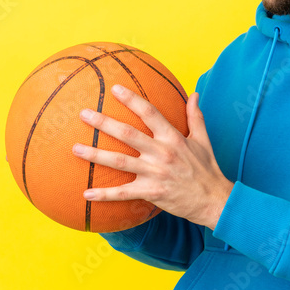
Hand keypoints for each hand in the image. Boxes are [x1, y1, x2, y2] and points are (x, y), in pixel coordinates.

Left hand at [72, 84, 233, 228]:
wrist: (214, 200)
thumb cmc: (207, 169)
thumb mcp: (203, 140)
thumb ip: (195, 116)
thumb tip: (194, 93)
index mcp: (173, 137)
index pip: (149, 113)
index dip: (131, 99)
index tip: (114, 89)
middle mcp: (162, 153)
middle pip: (127, 134)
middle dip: (103, 123)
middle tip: (83, 114)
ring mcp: (155, 173)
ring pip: (119, 161)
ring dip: (95, 154)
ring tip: (75, 148)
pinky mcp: (151, 193)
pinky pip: (123, 193)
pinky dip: (104, 194)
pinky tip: (86, 193)